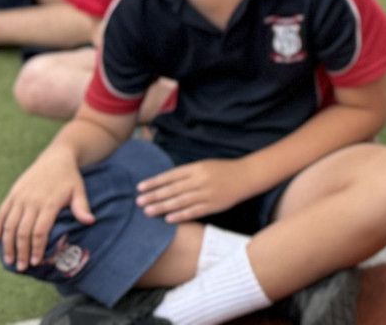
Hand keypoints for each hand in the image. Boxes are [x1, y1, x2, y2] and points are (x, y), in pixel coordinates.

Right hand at [0, 148, 90, 270]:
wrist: (56, 157)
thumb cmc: (70, 178)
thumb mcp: (79, 190)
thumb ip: (82, 207)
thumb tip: (90, 222)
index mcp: (48, 202)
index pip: (40, 231)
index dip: (36, 248)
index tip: (36, 262)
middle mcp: (31, 201)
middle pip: (22, 232)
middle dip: (21, 252)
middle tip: (21, 267)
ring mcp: (19, 197)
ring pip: (9, 226)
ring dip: (7, 245)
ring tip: (9, 261)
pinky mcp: (12, 194)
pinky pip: (1, 214)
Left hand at [135, 158, 250, 222]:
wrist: (247, 176)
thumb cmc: (222, 170)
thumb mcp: (204, 165)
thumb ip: (186, 174)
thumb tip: (164, 182)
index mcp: (197, 168)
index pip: (171, 175)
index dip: (155, 182)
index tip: (140, 187)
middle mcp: (200, 180)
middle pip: (172, 189)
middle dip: (154, 196)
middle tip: (138, 202)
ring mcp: (207, 193)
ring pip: (180, 201)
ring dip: (162, 207)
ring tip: (148, 212)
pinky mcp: (213, 205)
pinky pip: (194, 211)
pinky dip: (180, 215)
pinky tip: (168, 219)